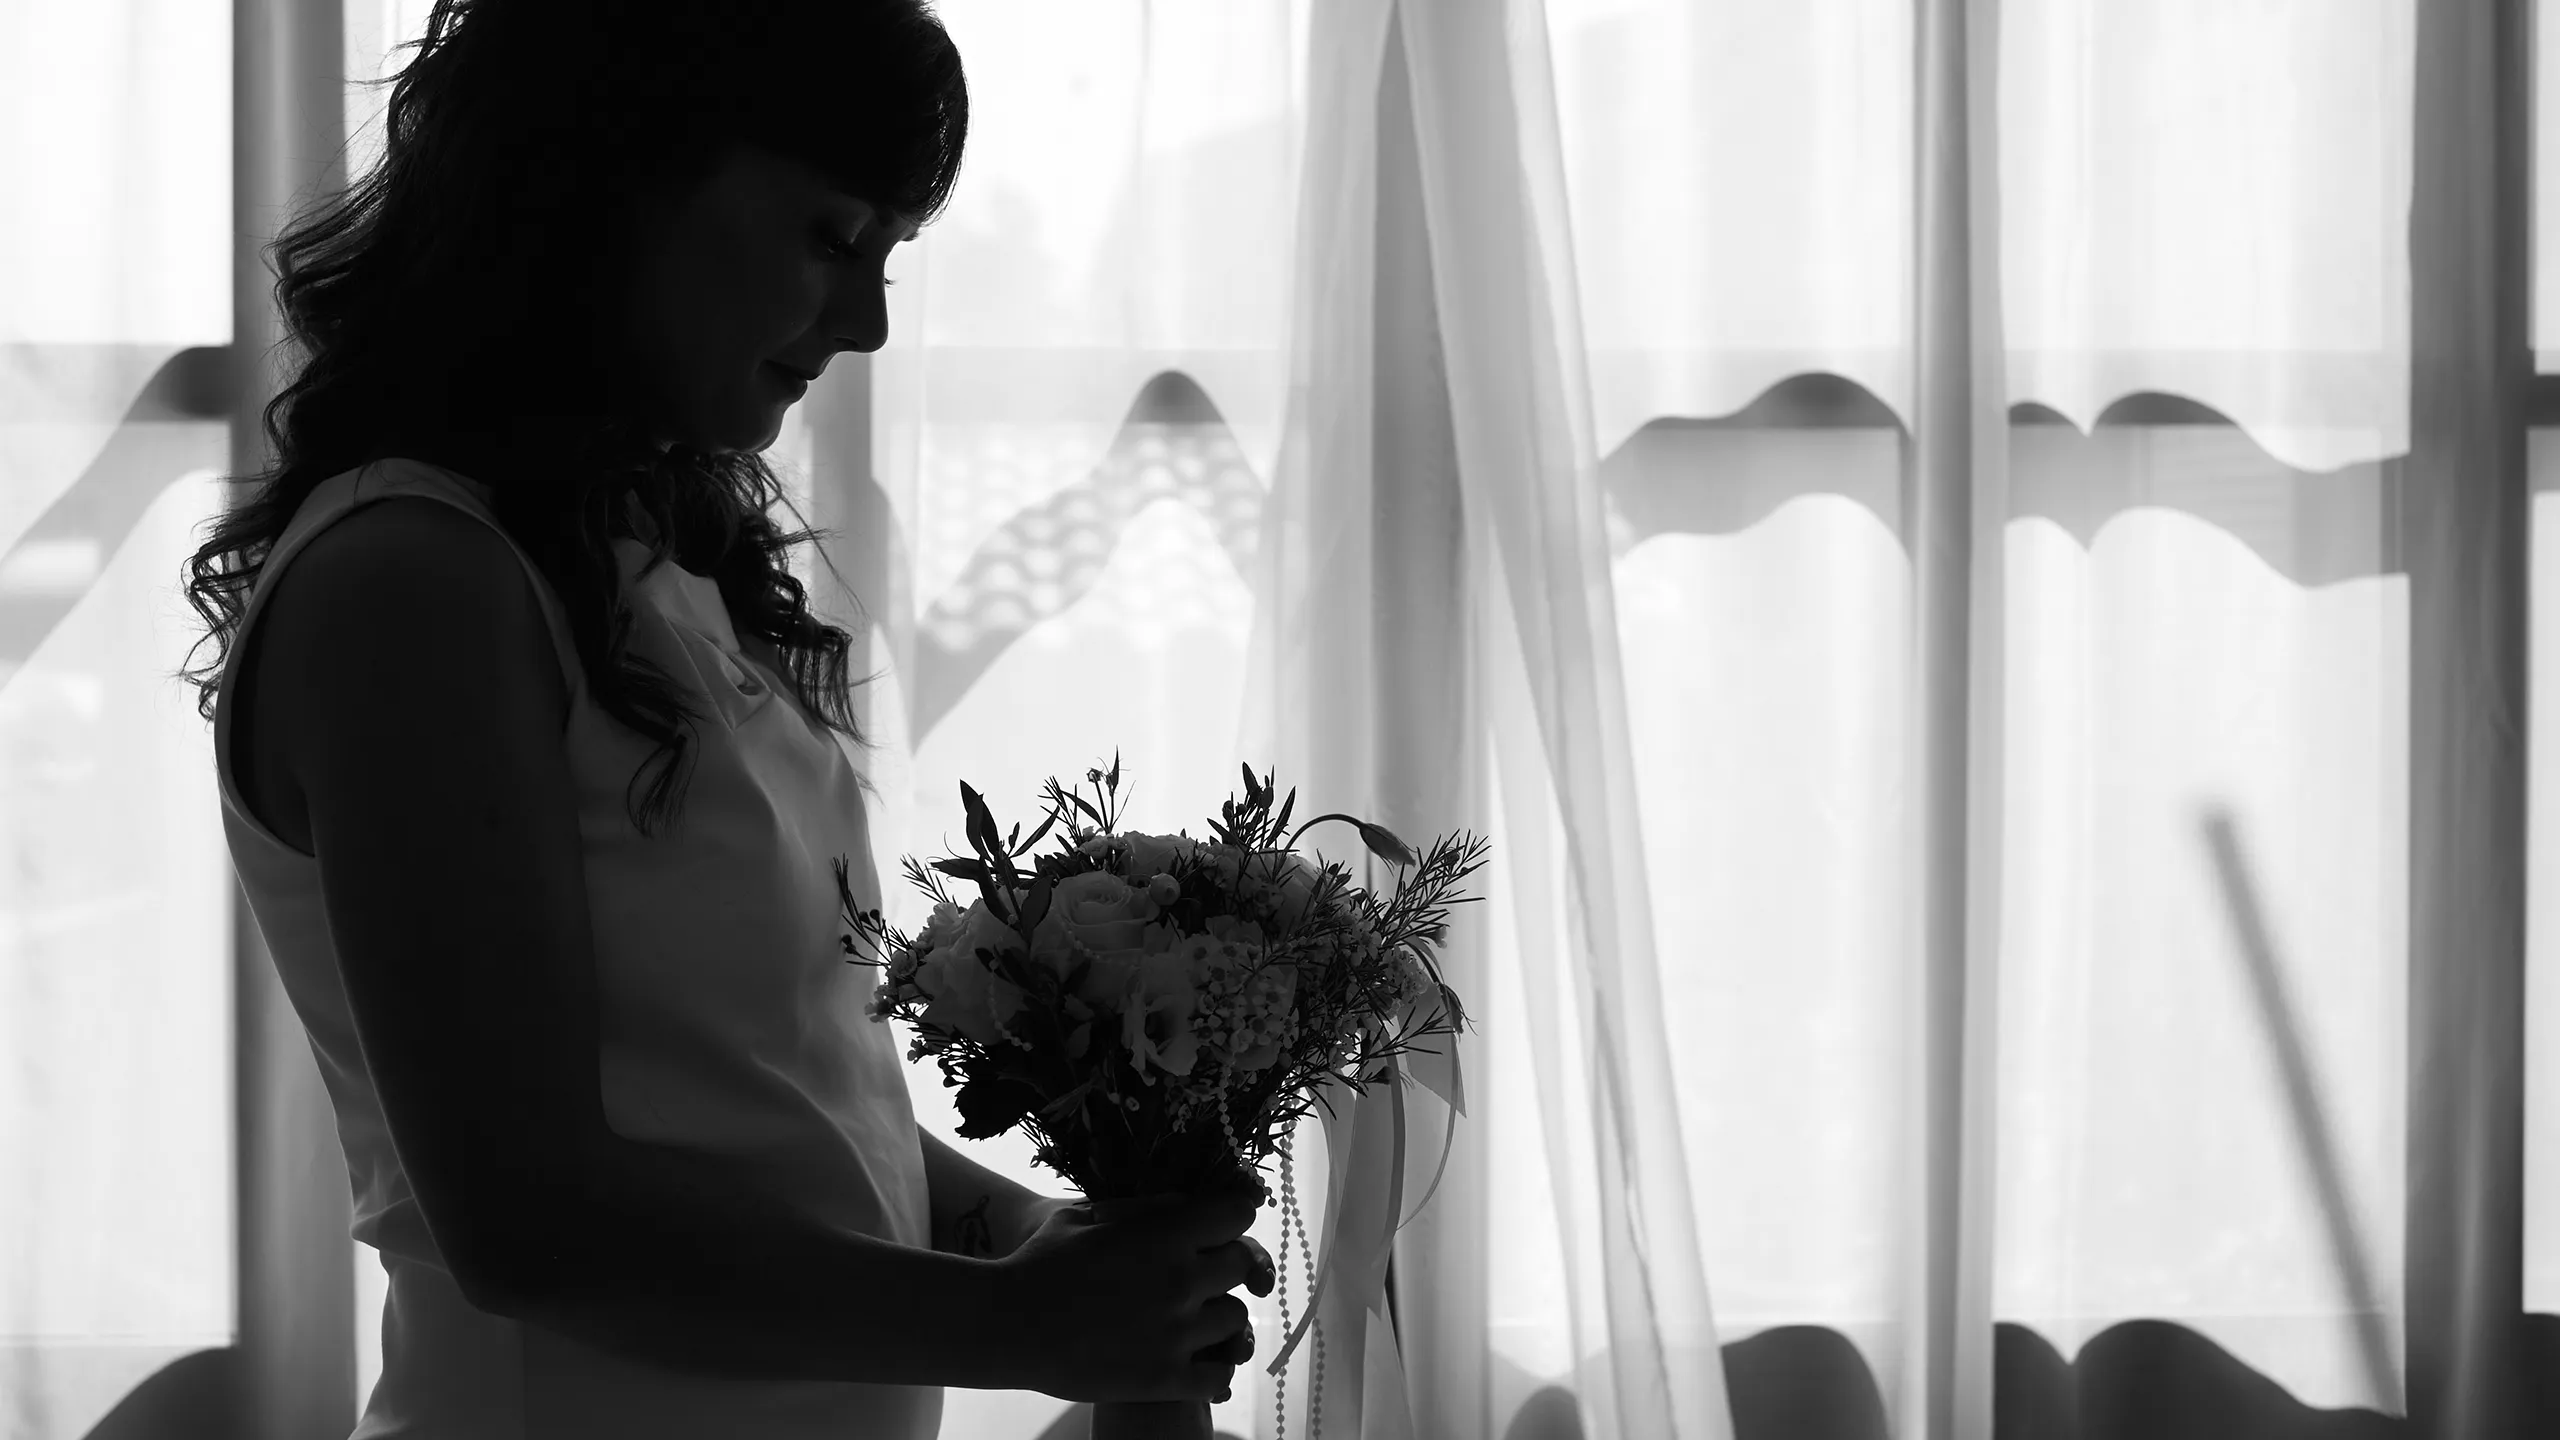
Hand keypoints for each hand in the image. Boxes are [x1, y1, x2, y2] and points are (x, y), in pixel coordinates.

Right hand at [990, 1186, 1272, 1403]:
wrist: (1006, 1325)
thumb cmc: (1039, 1261)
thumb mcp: (1088, 1214)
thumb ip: (1146, 1208)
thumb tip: (1189, 1204)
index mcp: (1165, 1235)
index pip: (1237, 1214)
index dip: (1230, 1216)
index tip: (1218, 1226)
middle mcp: (1181, 1281)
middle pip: (1242, 1265)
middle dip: (1225, 1264)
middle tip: (1200, 1273)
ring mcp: (1177, 1333)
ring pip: (1236, 1321)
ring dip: (1218, 1316)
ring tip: (1190, 1319)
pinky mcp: (1165, 1379)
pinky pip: (1220, 1376)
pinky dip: (1214, 1369)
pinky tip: (1195, 1362)